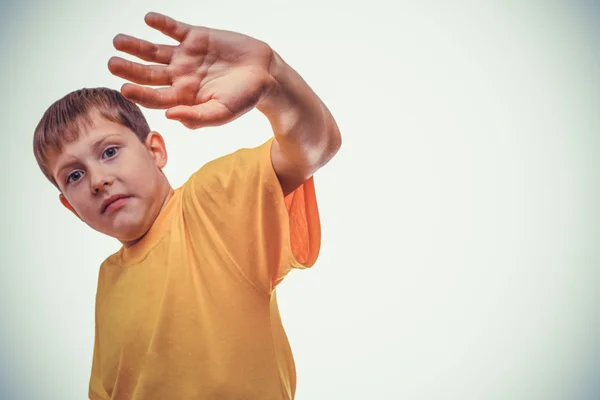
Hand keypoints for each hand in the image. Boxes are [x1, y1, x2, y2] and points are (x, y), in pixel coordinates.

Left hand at [108, 12, 274, 128]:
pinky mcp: (196, 37)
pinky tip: (149, 19)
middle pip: (148, 73)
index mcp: (183, 98)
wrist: (265, 74)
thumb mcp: (223, 112)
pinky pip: (174, 29)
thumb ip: (197, 117)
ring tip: (119, 41)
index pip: (155, 97)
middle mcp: (180, 77)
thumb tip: (169, 116)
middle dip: (129, 69)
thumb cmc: (244, 98)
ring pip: (154, 50)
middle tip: (113, 64)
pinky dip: (162, 24)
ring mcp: (186, 56)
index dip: (139, 94)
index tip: (125, 89)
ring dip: (136, 46)